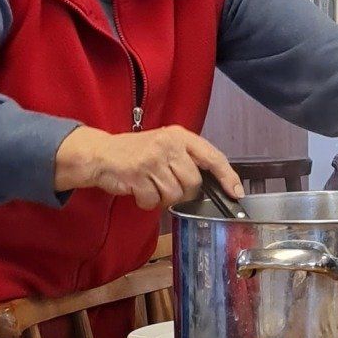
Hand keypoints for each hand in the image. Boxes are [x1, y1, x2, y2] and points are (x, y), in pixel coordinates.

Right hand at [55, 125, 243, 209]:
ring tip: (150, 186)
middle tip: (167, 187)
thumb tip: (216, 184)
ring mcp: (152, 158)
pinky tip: (139, 191)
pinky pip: (153, 201)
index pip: (213, 156)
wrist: (100, 154)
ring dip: (163, 198)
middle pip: (193, 182)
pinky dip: (147, 202)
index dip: (228, 176)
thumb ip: (188, 159)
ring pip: (175, 194)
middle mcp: (169, 144)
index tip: (237, 192)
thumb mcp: (165, 145)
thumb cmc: (136, 153)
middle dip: (184, 192)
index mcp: (180, 135)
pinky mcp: (137, 174)